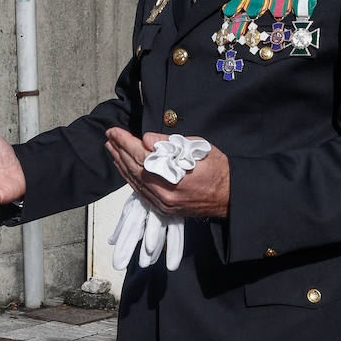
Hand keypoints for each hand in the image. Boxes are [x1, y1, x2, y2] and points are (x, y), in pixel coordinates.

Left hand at [105, 128, 229, 218]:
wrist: (231, 196)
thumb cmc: (219, 170)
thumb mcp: (197, 147)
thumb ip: (169, 143)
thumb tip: (146, 139)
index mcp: (174, 175)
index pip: (141, 155)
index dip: (125, 141)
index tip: (115, 131)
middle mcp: (165, 192)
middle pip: (134, 168)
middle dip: (119, 150)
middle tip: (109, 136)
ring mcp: (163, 203)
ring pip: (134, 181)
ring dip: (120, 163)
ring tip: (112, 149)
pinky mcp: (164, 209)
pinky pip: (140, 191)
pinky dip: (130, 178)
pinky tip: (124, 168)